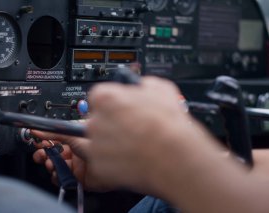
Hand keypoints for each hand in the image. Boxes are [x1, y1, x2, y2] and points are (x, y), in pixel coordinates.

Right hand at [31, 131, 114, 191]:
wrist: (115, 161)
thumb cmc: (103, 142)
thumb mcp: (74, 133)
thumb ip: (55, 132)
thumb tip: (39, 129)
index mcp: (76, 138)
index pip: (56, 138)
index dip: (46, 140)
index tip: (37, 139)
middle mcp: (77, 151)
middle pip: (54, 153)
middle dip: (44, 152)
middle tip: (40, 152)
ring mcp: (78, 165)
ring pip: (56, 166)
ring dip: (50, 164)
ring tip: (49, 162)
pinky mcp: (79, 178)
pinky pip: (63, 179)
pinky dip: (57, 177)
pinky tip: (57, 172)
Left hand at [86, 77, 198, 191]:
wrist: (174, 156)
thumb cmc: (168, 123)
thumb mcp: (160, 89)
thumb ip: (142, 86)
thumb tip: (140, 87)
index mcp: (105, 98)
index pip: (98, 97)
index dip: (111, 104)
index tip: (120, 110)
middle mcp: (95, 120)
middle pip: (96, 121)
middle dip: (109, 125)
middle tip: (129, 130)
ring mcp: (95, 145)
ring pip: (97, 143)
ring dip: (109, 145)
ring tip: (131, 147)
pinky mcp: (98, 166)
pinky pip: (102, 163)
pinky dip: (113, 164)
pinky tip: (130, 160)